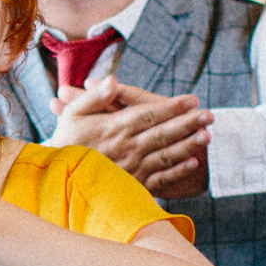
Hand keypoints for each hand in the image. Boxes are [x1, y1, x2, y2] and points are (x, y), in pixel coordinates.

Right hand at [53, 75, 211, 199]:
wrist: (55, 181)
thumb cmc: (64, 143)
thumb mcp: (72, 114)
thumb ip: (94, 96)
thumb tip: (113, 79)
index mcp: (114, 128)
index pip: (148, 115)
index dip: (172, 107)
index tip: (191, 99)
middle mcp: (126, 148)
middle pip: (163, 134)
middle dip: (188, 123)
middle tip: (210, 114)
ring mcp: (131, 169)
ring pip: (165, 156)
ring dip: (188, 146)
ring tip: (207, 136)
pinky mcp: (132, 186)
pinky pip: (159, 179)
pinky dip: (177, 172)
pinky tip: (193, 162)